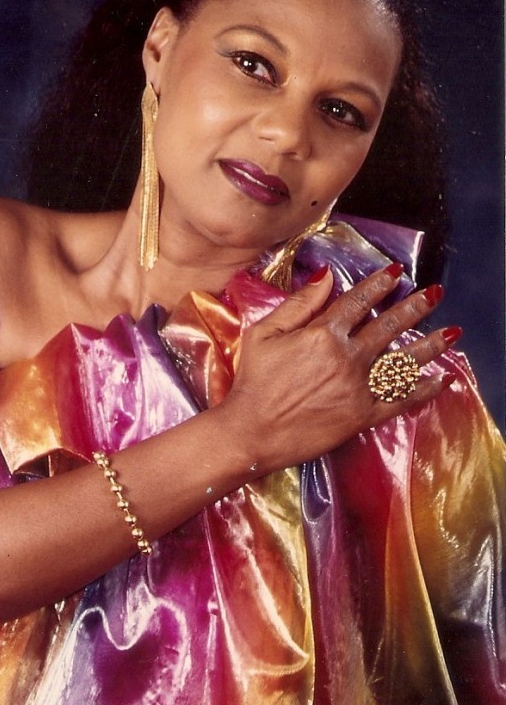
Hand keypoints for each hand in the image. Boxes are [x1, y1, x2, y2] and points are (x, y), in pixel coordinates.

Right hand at [219, 263, 458, 472]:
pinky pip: (402, 400)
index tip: (397, 272)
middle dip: (415, 307)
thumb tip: (327, 276)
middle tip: (435, 293)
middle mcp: (348, 358)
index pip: (358, 302)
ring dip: (430, 345)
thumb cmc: (254, 381)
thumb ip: (299, 304)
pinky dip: (425, 389)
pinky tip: (443, 379)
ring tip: (452, 333)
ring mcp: (359, 388)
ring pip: (403, 361)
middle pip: (389, 326)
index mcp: (323, 334)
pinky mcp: (363, 415)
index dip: (379, 284)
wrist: (253, 432)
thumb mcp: (265, 333)